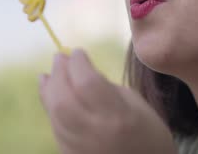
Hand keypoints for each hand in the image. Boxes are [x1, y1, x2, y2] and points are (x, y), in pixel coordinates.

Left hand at [39, 49, 176, 153]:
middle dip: (59, 74)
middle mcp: (94, 133)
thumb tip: (82, 71)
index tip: (77, 52)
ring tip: (50, 74)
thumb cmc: (148, 134)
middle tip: (59, 58)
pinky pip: (55, 127)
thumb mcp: (136, 104)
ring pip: (54, 113)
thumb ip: (106, 87)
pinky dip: (50, 107)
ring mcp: (78, 148)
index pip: (87, 83)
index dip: (78, 63)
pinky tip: (49, 94)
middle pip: (63, 98)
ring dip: (49, 89)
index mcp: (117, 117)